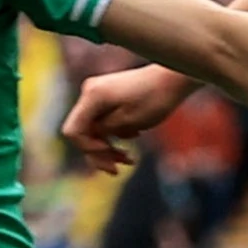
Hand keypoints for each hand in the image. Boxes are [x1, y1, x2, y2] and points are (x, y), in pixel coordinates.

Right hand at [61, 64, 195, 174]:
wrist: (173, 78)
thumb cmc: (156, 99)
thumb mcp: (128, 122)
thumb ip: (104, 131)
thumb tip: (88, 138)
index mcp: (92, 96)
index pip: (74, 131)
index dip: (88, 148)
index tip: (110, 153)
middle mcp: (89, 92)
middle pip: (82, 132)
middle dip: (99, 153)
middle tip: (118, 169)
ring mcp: (97, 93)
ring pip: (93, 128)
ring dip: (108, 147)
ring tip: (130, 159)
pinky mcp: (106, 95)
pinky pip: (102, 120)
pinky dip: (114, 133)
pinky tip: (134, 137)